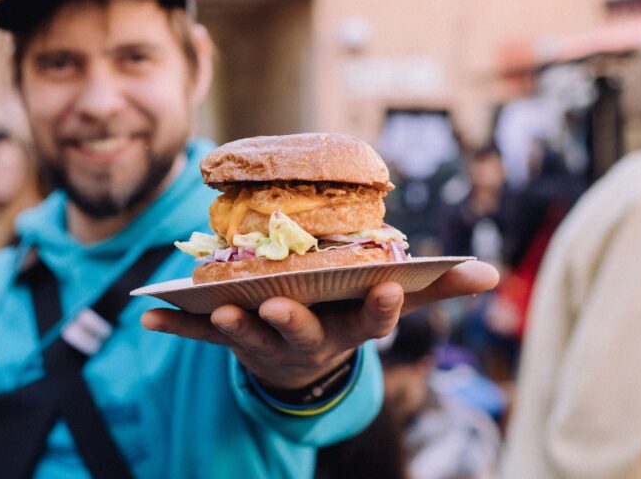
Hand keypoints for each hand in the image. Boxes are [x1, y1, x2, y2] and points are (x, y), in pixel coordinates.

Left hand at [140, 260, 498, 389]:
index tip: (392, 288)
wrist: (304, 363)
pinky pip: (200, 336)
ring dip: (231, 326)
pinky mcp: (232, 342)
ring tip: (219, 311)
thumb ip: (439, 288)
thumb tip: (491, 276)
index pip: (374, 320)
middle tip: (279, 306)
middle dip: (291, 321)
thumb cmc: (352, 316)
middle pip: (302, 333)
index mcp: (351, 327)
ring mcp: (267, 344)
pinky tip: (149, 315)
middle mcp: (310, 340)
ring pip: (248, 338)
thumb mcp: (395, 303)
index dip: (384, 307)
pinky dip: (176, 326)